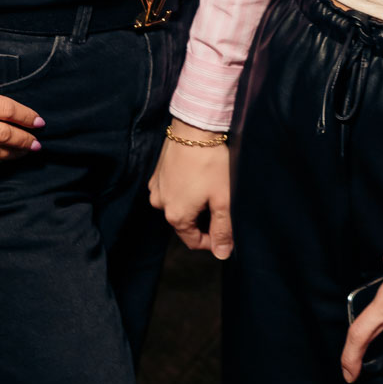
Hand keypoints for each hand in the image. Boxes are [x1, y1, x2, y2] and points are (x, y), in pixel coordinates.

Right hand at [149, 126, 232, 257]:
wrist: (193, 129)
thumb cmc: (210, 163)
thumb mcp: (222, 200)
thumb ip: (222, 230)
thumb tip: (222, 254)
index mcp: (176, 216)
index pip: (193, 242)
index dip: (212, 241)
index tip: (226, 232)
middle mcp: (160, 205)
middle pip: (185, 224)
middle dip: (203, 220)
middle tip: (221, 206)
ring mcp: (156, 188)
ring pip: (177, 206)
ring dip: (193, 204)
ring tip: (210, 190)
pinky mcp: (157, 174)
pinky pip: (171, 191)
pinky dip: (183, 190)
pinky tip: (196, 178)